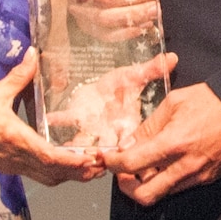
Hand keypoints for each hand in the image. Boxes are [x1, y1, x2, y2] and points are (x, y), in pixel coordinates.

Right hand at [0, 50, 107, 185]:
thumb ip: (18, 75)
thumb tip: (33, 54)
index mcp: (16, 139)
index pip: (50, 157)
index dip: (73, 161)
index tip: (91, 159)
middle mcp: (18, 157)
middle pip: (56, 174)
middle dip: (81, 172)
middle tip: (102, 164)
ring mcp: (15, 165)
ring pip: (49, 178)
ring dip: (71, 176)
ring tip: (91, 167)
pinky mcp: (12, 166)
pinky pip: (40, 175)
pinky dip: (57, 174)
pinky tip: (67, 165)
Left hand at [45, 51, 177, 153]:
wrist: (110, 84)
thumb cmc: (123, 85)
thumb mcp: (138, 77)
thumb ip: (152, 70)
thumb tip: (171, 58)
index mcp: (127, 127)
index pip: (127, 145)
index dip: (122, 153)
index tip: (114, 156)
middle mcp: (110, 132)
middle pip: (104, 152)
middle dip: (95, 159)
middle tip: (85, 161)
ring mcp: (93, 127)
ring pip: (84, 143)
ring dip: (75, 148)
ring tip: (65, 151)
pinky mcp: (78, 116)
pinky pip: (66, 119)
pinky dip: (57, 119)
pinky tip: (49, 119)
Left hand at [112, 83, 220, 205]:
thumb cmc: (213, 101)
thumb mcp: (175, 102)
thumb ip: (149, 125)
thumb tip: (129, 142)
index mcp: (174, 142)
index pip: (132, 164)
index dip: (113, 164)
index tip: (108, 159)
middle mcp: (185, 165)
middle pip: (144, 194)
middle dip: (127, 187)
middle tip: (122, 172)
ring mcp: (197, 176)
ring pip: (161, 194)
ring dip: (146, 184)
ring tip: (142, 166)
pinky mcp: (207, 178)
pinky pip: (178, 187)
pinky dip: (164, 181)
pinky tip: (163, 165)